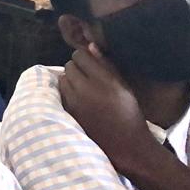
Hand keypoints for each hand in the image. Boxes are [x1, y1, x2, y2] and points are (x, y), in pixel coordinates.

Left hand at [58, 43, 153, 176]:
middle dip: (76, 68)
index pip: (81, 55)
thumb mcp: (124, 86)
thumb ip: (106, 65)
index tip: (89, 63)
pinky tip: (78, 99)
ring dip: (69, 80)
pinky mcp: (69, 113)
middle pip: (69, 66)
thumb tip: (90, 46)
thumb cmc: (128, 112)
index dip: (84, 57)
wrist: (125, 144)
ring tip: (81, 88)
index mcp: (104, 80)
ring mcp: (75, 102)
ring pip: (62, 79)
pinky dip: (67, 93)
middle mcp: (86, 89)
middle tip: (86, 76)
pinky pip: (61, 94)